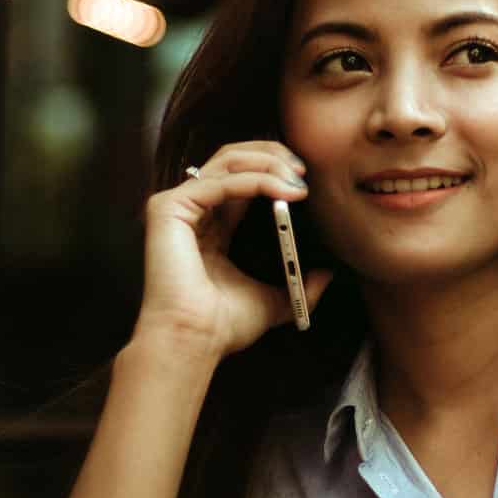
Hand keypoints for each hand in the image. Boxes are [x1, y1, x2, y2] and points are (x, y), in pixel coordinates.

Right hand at [132, 140, 333, 358]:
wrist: (194, 341)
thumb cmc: (222, 326)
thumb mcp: (273, 300)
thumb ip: (298, 285)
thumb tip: (328, 275)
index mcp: (212, 224)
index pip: (242, 177)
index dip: (274, 169)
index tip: (305, 178)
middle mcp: (193, 209)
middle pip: (233, 158)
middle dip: (272, 156)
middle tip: (303, 169)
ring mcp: (177, 206)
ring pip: (227, 161)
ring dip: (269, 164)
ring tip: (298, 180)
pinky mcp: (169, 208)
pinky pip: (220, 182)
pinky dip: (255, 181)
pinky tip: (282, 190)